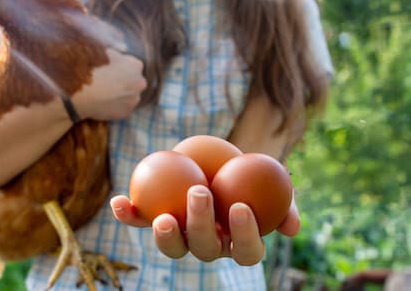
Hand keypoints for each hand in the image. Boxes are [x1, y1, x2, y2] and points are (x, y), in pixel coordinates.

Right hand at [71, 48, 146, 119]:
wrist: (80, 93)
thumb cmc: (90, 69)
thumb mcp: (104, 51)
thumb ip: (117, 51)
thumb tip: (123, 49)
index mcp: (136, 65)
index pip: (133, 65)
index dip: (121, 67)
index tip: (110, 70)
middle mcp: (140, 83)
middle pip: (135, 81)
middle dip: (125, 81)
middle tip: (108, 82)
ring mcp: (135, 99)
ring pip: (130, 95)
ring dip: (122, 94)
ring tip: (105, 93)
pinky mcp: (127, 113)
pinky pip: (124, 107)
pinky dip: (117, 106)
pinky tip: (105, 103)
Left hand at [110, 185, 300, 264]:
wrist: (216, 158)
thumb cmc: (248, 172)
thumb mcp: (271, 183)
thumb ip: (284, 204)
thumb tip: (292, 228)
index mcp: (238, 242)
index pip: (245, 250)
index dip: (243, 235)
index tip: (239, 207)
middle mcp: (208, 245)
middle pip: (204, 248)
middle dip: (200, 225)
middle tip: (199, 192)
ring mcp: (180, 236)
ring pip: (173, 247)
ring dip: (165, 236)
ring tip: (162, 216)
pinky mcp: (154, 221)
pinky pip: (140, 222)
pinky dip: (127, 216)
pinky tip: (118, 202)